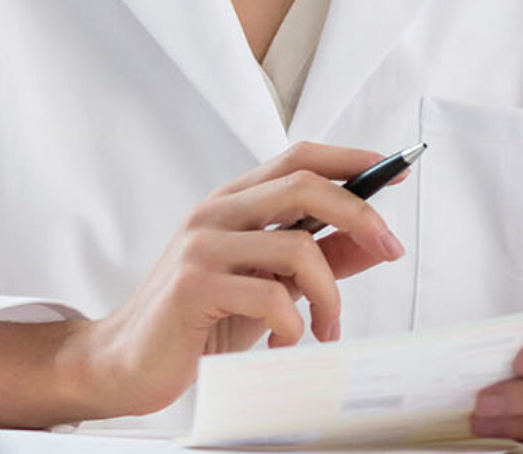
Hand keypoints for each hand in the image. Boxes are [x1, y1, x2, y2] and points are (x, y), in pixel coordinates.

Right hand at [66, 142, 408, 419]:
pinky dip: (295, 326)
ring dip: (331, 296)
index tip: (396, 170)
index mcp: (233, 203)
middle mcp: (216, 213)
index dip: (352, 159)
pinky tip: (283, 345)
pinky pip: (272, 297)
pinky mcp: (194, 286)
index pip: (299, 158)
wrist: (126, 364)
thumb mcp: (270, 285)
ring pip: (299, 246)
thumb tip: (375, 241)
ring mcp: (201, 246)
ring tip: (327, 329)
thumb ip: (319, 259)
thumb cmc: (200, 322)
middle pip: (306, 185)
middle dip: (362, 215)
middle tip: (391, 250)